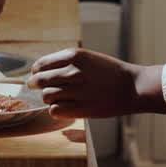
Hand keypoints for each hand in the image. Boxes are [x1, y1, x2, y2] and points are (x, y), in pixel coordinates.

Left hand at [27, 48, 165, 119]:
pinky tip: (62, 107)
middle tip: (34, 86)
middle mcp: (72, 72)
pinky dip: (55, 110)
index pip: (41, 64)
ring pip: (47, 96)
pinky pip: (55, 110)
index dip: (35, 71)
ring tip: (56, 98)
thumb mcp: (88, 58)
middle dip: (34, 84)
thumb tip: (41, 70)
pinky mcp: (80, 109)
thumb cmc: (110, 72)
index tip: (36, 74)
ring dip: (48, 98)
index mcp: (74, 56)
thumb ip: (66, 63)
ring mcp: (76, 91)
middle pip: (39, 81)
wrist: (132, 87)